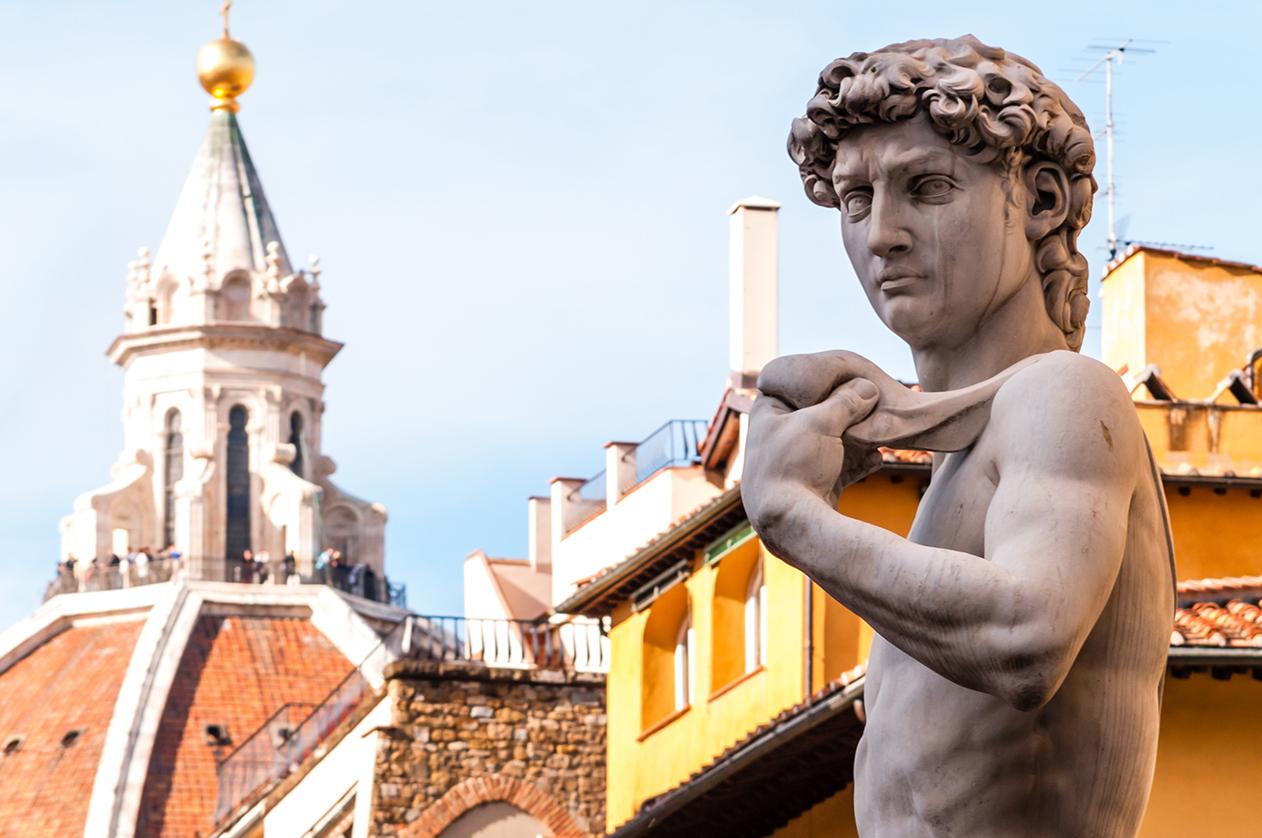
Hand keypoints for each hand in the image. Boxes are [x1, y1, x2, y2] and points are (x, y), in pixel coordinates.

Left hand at [742, 374, 880, 548]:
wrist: (791, 525)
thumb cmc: (796, 465)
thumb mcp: (821, 423)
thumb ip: (846, 401)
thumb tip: (868, 387)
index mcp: (768, 411)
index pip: (799, 384)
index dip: (827, 381)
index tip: (855, 379)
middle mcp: (779, 434)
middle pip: (822, 413)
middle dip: (850, 414)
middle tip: (875, 408)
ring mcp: (795, 460)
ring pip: (834, 440)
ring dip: (859, 439)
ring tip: (880, 436)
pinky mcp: (813, 484)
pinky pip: (840, 466)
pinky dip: (858, 463)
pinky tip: (877, 460)